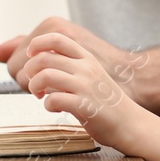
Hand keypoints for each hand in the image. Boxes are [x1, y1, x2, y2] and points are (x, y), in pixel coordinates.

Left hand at [22, 31, 149, 150]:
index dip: (37, 43)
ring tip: (39, 95)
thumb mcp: (89, 73)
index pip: (57, 38)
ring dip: (34, 86)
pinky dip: (47, 104)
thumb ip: (68, 64)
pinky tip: (54, 108)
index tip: (30, 55)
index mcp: (86, 57)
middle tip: (32, 82)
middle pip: (44, 58)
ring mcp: (85, 86)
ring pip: (45, 76)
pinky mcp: (84, 105)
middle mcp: (85, 68)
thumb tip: (36, 57)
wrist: (130, 122)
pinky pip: (54, 99)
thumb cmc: (104, 100)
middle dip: (29, 71)